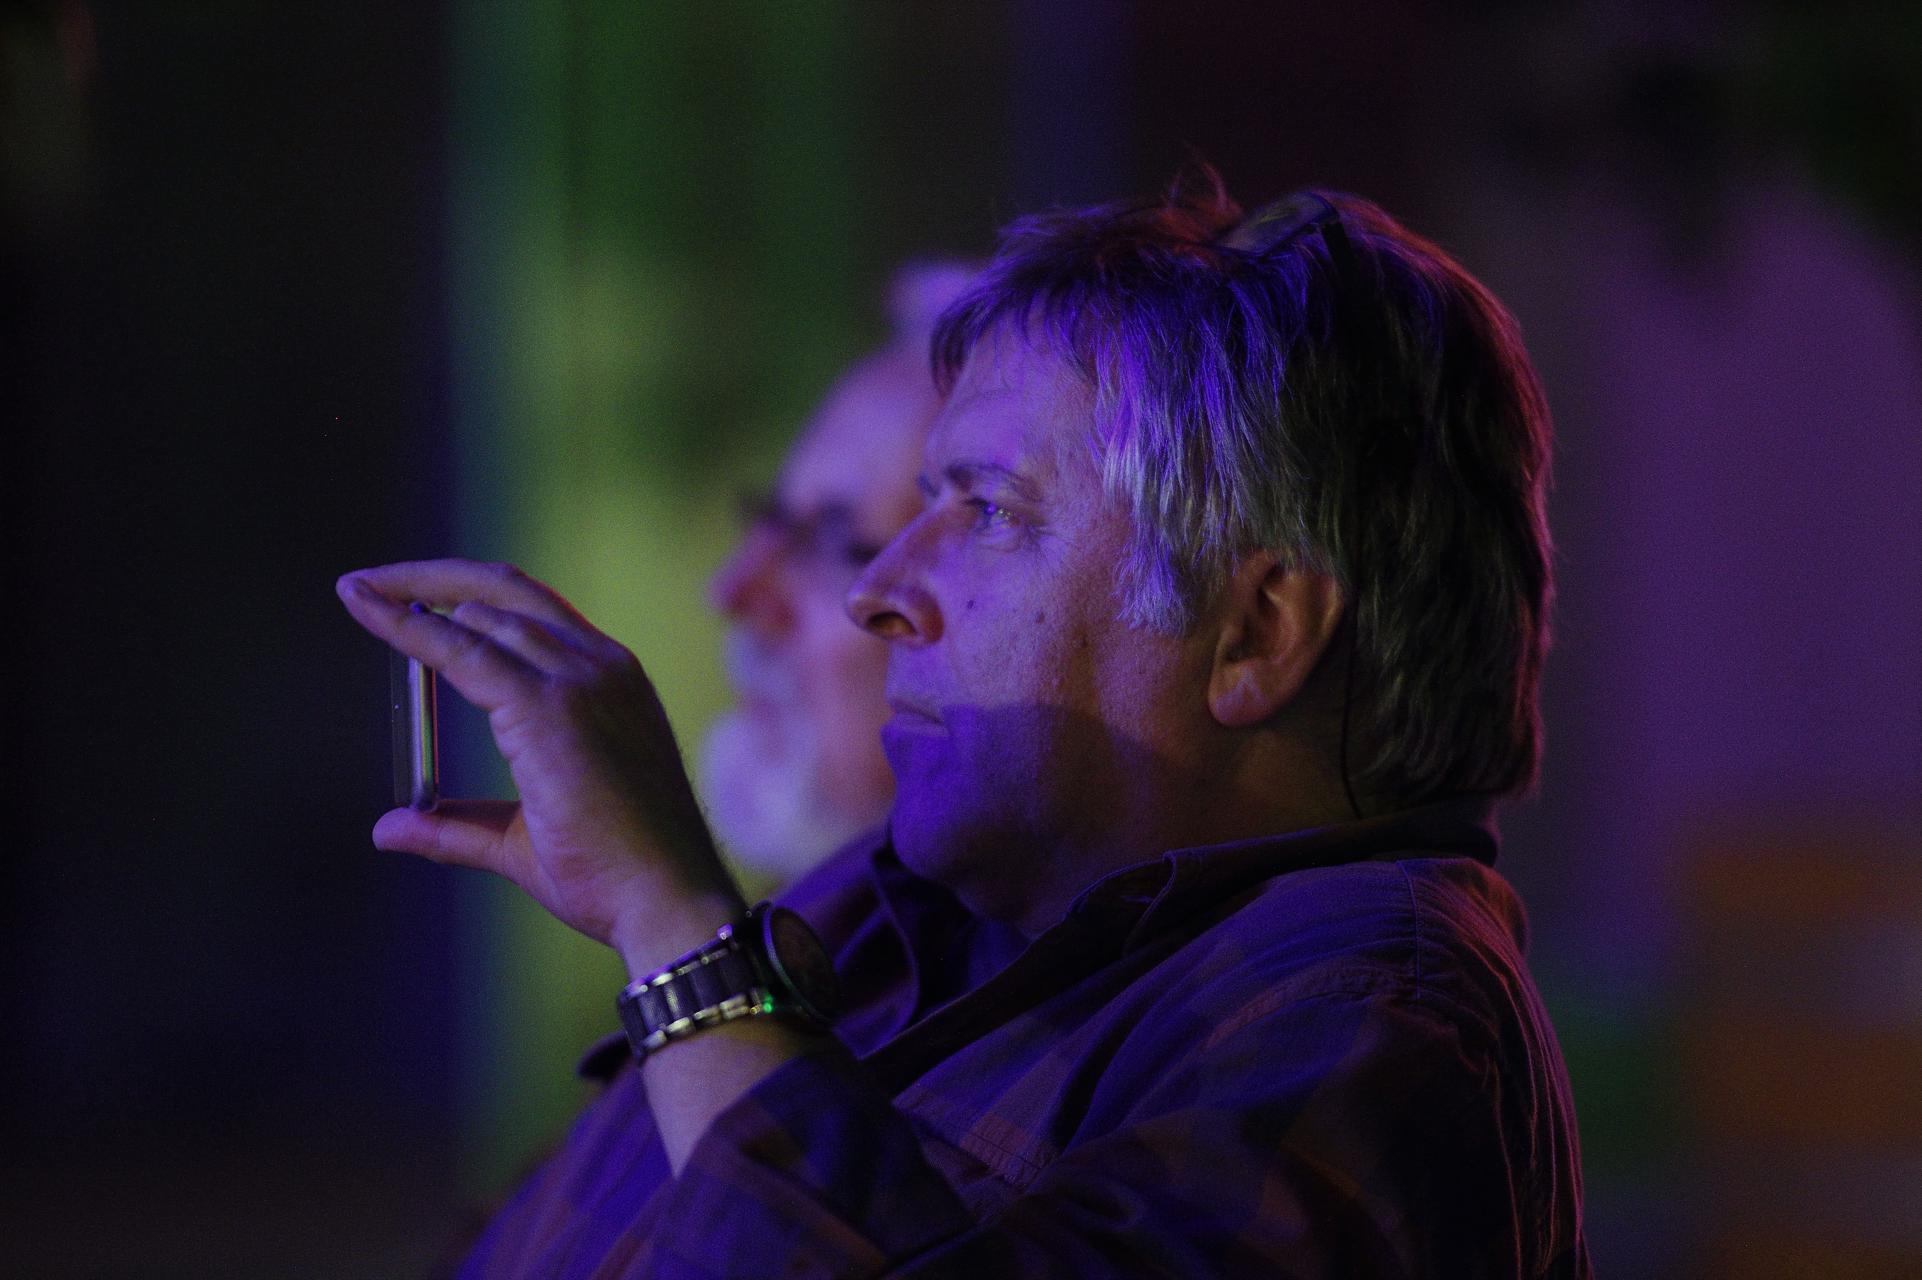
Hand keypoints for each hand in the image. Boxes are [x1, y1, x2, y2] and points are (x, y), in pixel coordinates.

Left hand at [336, 560, 742, 962]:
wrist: (666, 902)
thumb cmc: (616, 877)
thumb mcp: (522, 842)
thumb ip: (459, 826)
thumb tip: (387, 827)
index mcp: (612, 684)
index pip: (533, 614)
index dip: (468, 597)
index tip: (408, 595)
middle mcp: (602, 667)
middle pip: (505, 593)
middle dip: (430, 580)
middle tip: (366, 586)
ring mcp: (582, 682)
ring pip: (484, 614)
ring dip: (412, 596)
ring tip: (359, 593)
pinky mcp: (551, 709)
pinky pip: (463, 653)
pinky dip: (410, 630)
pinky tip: (368, 612)